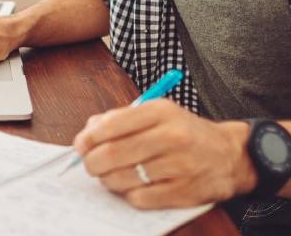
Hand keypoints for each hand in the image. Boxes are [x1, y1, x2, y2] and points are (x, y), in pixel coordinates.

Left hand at [72, 99, 257, 208]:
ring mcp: (180, 165)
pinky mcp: (185, 192)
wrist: (229, 155)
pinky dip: (129, 195)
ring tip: (108, 177)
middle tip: (89, 165)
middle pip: (116, 152)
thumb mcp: (157, 113)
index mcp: (160, 111)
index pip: (114, 123)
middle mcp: (171, 136)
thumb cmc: (183, 132)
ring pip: (126, 177)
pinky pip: (143, 198)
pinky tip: (131, 188)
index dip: (90, 137)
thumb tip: (88, 132)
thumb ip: (122, 118)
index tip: (80, 145)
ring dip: (108, 180)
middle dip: (94, 162)